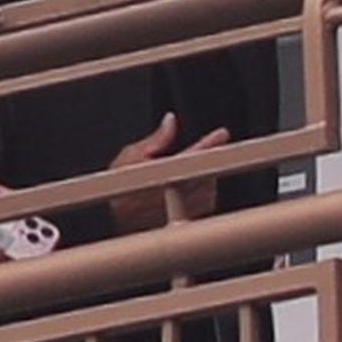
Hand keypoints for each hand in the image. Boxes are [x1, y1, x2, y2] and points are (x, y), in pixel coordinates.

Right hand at [108, 114, 230, 233]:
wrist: (120, 218)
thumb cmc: (121, 187)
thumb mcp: (130, 156)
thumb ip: (155, 139)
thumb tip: (170, 121)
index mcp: (159, 177)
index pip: (189, 158)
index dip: (208, 145)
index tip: (220, 135)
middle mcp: (173, 196)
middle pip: (203, 172)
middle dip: (203, 160)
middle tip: (197, 154)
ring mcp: (182, 211)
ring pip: (208, 186)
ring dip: (202, 176)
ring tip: (181, 175)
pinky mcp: (189, 220)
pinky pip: (206, 202)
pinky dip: (201, 192)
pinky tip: (184, 190)